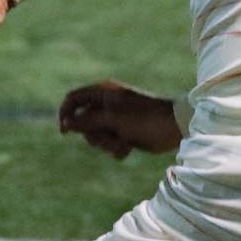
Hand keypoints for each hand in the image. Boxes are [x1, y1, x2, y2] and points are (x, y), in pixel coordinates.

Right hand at [58, 81, 182, 159]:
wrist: (176, 128)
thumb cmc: (146, 120)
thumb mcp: (114, 120)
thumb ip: (88, 121)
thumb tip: (66, 123)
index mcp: (103, 92)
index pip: (73, 98)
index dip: (65, 114)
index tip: (65, 132)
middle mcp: (107, 102)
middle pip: (83, 121)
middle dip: (94, 135)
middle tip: (110, 139)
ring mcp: (116, 116)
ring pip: (96, 134)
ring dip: (107, 144)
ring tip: (124, 145)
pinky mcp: (124, 129)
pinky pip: (109, 141)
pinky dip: (116, 146)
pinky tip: (129, 148)